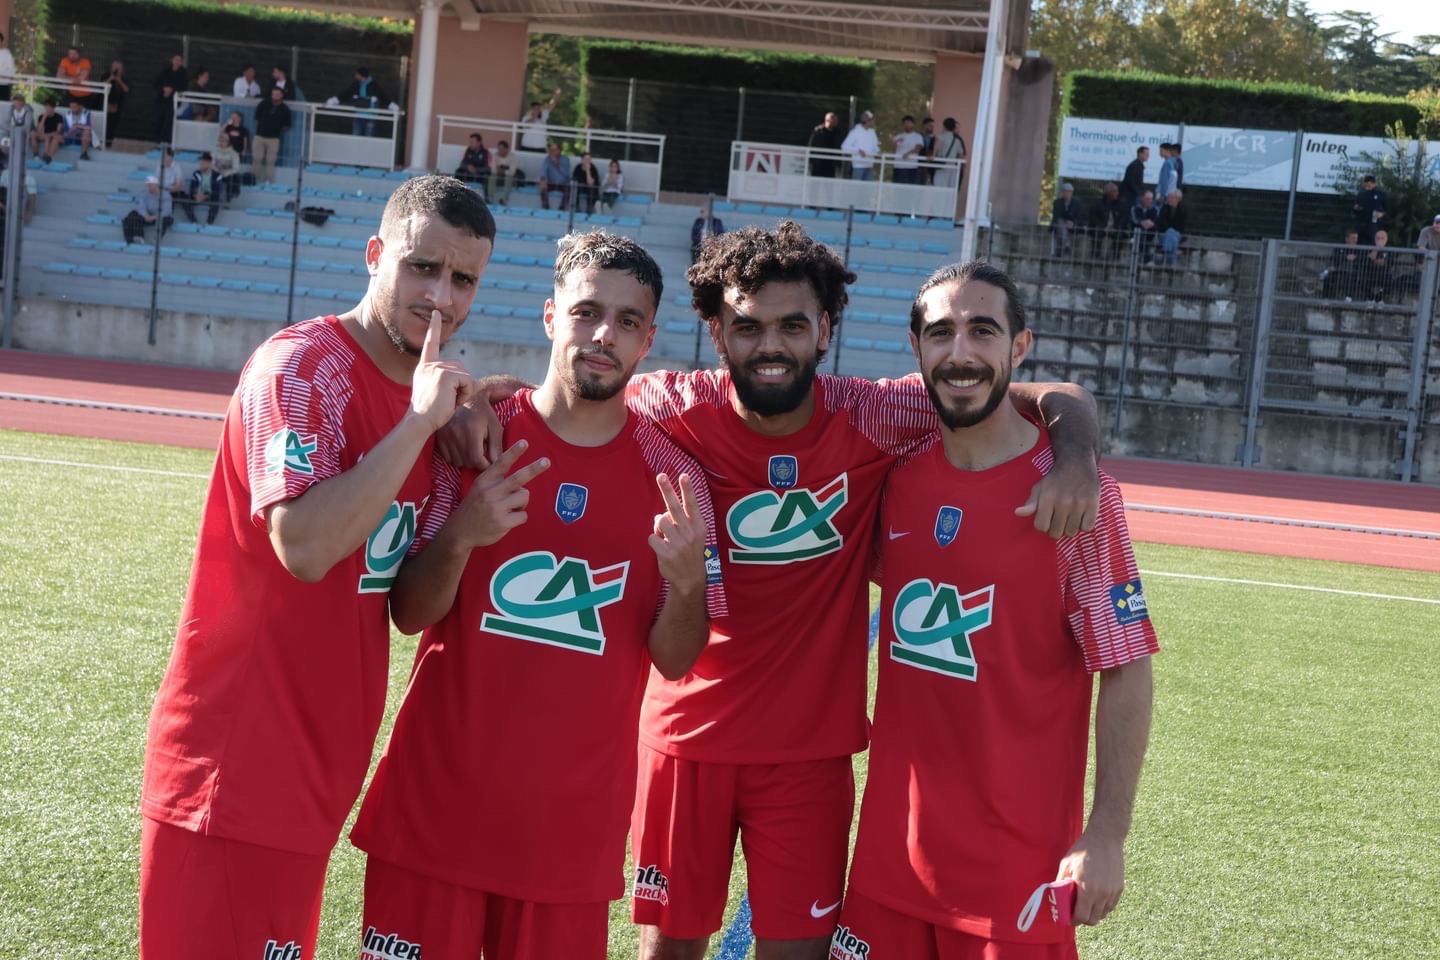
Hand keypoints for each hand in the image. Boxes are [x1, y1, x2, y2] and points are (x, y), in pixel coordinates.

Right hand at [409, 309, 475, 431]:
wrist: (419, 421)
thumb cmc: (430, 413)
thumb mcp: (441, 394)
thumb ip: (455, 384)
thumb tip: (479, 382)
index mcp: (425, 367)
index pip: (431, 343)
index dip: (434, 327)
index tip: (435, 312)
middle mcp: (430, 364)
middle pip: (461, 368)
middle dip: (461, 386)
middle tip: (446, 400)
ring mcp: (437, 368)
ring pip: (467, 376)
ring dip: (464, 391)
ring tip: (447, 401)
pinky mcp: (446, 375)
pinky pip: (469, 382)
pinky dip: (465, 394)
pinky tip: (452, 401)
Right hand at [436, 375, 525, 468]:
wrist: (465, 398)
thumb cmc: (484, 412)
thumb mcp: (494, 426)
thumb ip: (496, 445)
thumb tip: (496, 463)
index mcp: (472, 431)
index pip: (477, 460)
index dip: (485, 465)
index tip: (489, 461)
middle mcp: (456, 434)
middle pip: (467, 463)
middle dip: (477, 463)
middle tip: (482, 455)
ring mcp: (446, 436)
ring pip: (457, 462)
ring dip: (466, 461)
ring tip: (472, 450)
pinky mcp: (440, 437)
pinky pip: (448, 458)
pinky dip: (456, 457)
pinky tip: (462, 449)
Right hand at [452, 440, 549, 547]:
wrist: (460, 531)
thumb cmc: (475, 507)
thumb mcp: (479, 488)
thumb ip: (496, 481)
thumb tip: (521, 478)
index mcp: (484, 481)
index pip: (501, 464)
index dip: (514, 452)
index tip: (525, 442)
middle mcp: (490, 492)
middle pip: (518, 478)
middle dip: (534, 469)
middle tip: (546, 461)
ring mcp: (496, 508)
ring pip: (524, 496)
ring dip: (522, 502)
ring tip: (510, 507)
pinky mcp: (503, 522)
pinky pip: (523, 515)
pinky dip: (520, 517)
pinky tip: (508, 520)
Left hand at [648, 474, 706, 593]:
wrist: (691, 579)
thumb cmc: (690, 551)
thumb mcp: (695, 535)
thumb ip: (683, 521)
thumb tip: (663, 512)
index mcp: (698, 526)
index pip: (692, 504)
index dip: (688, 489)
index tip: (684, 475)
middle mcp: (690, 533)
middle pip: (675, 508)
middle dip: (667, 490)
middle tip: (661, 476)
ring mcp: (679, 544)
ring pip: (660, 521)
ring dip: (658, 526)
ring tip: (665, 535)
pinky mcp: (667, 553)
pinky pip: (652, 537)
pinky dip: (654, 540)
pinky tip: (661, 547)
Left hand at [1015, 453, 1098, 537]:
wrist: (1077, 463)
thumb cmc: (1055, 479)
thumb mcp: (1039, 488)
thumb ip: (1030, 503)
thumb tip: (1017, 513)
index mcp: (1047, 498)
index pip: (1041, 527)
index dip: (1043, 525)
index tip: (1047, 519)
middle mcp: (1063, 502)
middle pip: (1056, 533)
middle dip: (1055, 529)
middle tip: (1059, 519)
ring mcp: (1079, 503)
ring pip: (1072, 532)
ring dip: (1070, 528)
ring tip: (1070, 516)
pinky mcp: (1093, 504)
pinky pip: (1087, 528)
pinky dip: (1084, 525)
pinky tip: (1081, 515)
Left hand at [1055, 828, 1124, 925]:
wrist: (1105, 839)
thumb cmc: (1083, 851)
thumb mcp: (1066, 865)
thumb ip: (1060, 882)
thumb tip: (1056, 896)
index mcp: (1086, 889)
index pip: (1081, 917)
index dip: (1073, 920)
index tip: (1068, 917)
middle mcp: (1101, 894)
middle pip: (1093, 920)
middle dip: (1083, 919)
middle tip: (1076, 912)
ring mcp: (1112, 892)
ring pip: (1103, 914)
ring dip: (1094, 913)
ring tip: (1086, 904)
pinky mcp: (1119, 888)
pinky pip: (1111, 906)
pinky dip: (1103, 907)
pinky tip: (1096, 898)